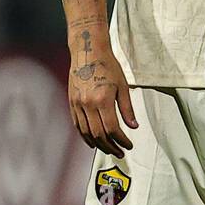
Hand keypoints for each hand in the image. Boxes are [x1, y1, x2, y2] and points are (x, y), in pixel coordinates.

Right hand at [67, 34, 137, 157]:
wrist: (88, 52)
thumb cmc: (108, 66)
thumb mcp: (123, 86)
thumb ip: (127, 108)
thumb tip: (133, 126)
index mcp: (102, 99)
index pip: (112, 128)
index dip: (121, 140)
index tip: (128, 145)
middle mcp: (88, 104)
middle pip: (98, 134)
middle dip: (110, 146)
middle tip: (120, 152)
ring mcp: (78, 104)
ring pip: (86, 132)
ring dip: (98, 144)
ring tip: (109, 149)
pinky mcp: (72, 102)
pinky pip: (77, 125)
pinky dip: (85, 136)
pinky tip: (93, 141)